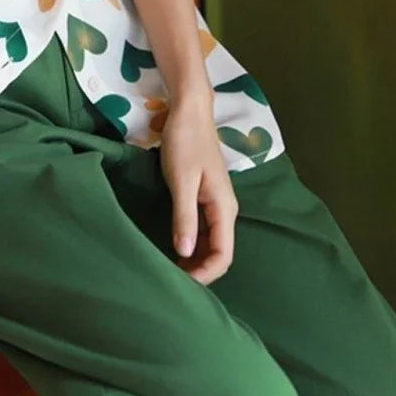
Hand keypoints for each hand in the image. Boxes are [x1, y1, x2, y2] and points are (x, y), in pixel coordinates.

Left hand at [158, 98, 238, 285]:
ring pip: (210, 242)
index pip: (223, 255)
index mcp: (224, 208)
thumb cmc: (185, 143)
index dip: (205, 275)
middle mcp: (224, 210)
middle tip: (171, 282)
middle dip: (200, 272)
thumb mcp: (181, 180)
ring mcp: (215, 203)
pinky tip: (174, 248)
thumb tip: (186, 254)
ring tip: (170, 270)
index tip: (179, 284)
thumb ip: (185, 216)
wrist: (189, 111)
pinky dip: (192, 243)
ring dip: (195, 259)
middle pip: (218, 252)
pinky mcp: (204, 197)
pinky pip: (203, 229)